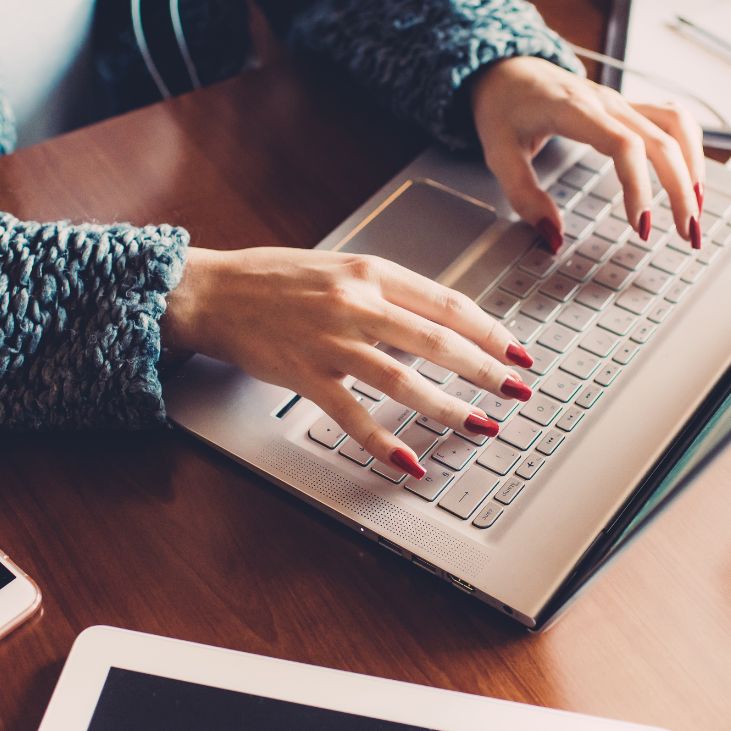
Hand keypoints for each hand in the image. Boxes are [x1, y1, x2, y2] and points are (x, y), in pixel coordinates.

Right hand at [161, 247, 534, 475]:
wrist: (214, 291)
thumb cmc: (274, 279)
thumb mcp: (339, 269)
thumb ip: (386, 292)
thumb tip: (437, 322)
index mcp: (370, 272)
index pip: (447, 303)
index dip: (489, 330)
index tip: (515, 350)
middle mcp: (356, 303)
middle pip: (438, 341)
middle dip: (487, 371)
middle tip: (516, 391)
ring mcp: (331, 341)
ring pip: (404, 380)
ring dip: (449, 408)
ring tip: (480, 426)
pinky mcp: (306, 375)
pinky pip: (353, 415)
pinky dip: (384, 442)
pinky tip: (408, 462)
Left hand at [470, 56, 706, 250]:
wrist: (505, 69)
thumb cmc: (502, 108)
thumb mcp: (498, 155)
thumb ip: (524, 198)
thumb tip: (554, 237)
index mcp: (574, 111)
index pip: (625, 146)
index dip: (640, 187)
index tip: (641, 226)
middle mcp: (606, 102)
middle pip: (662, 141)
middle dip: (681, 190)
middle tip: (687, 234)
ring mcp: (621, 101)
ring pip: (677, 126)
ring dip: (694, 167)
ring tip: (697, 209)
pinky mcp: (627, 106)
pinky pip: (672, 119)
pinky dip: (689, 147)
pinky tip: (692, 176)